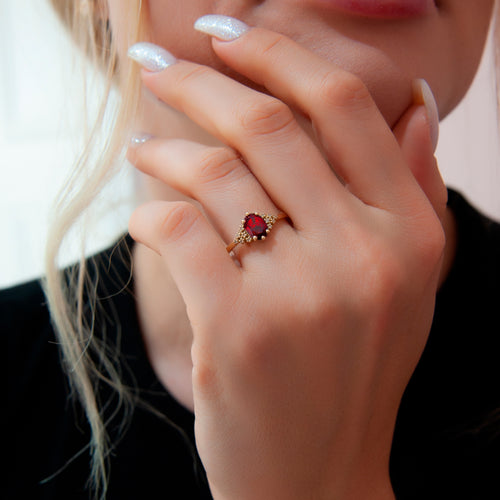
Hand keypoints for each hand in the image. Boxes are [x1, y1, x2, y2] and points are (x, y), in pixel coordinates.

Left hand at [128, 22, 445, 499]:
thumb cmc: (350, 372)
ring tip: (144, 148)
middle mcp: (365, 255)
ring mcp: (303, 294)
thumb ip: (415, 191)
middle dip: (199, 80)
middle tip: (158, 65)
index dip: (278, 53)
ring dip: (165, 149)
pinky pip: (179, 230)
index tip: (229, 33)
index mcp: (410, 235)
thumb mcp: (406, 285)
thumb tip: (413, 109)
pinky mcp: (239, 330)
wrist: (316, 474)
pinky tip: (144, 215)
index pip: (343, 107)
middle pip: (269, 124)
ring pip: (215, 172)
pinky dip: (150, 212)